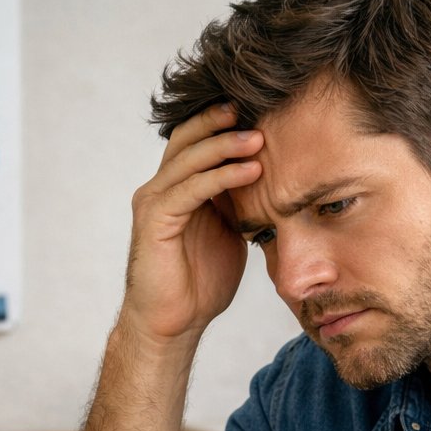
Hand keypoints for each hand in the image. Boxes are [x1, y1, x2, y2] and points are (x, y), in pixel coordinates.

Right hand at [123, 104, 263, 342]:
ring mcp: (154, 202)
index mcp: (179, 188)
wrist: (174, 324)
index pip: (198, 141)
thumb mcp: (230, 233)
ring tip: (260, 137)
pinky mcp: (154, 221)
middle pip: (189, 138)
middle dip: (222, 120)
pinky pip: (190, 189)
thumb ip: (240, 204)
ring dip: (226, 144)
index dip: (226, 123)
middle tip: (259, 106)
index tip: (264, 110)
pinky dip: (221, 176)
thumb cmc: (201, 283)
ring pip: (189, 159)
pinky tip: (251, 170)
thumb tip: (276, 182)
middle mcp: (161, 188)